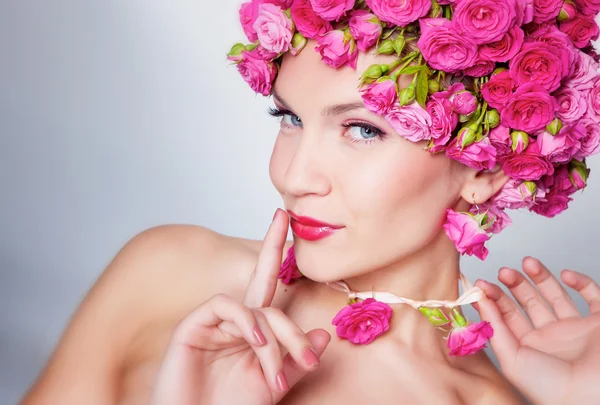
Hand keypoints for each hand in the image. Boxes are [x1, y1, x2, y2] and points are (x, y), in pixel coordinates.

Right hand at [150, 209, 330, 404]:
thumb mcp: (274, 384)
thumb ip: (297, 359)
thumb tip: (323, 332)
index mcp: (251, 328)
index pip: (266, 281)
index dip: (274, 248)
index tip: (284, 217)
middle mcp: (232, 320)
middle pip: (266, 295)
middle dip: (287, 309)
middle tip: (307, 360)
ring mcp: (211, 321)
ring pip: (253, 308)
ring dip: (273, 340)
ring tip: (276, 375)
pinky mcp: (191, 325)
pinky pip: (224, 306)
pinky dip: (245, 322)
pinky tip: (254, 343)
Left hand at [473, 257, 599, 404]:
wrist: (589, 395)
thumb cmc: (550, 387)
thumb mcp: (511, 358)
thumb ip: (495, 329)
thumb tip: (480, 301)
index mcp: (529, 347)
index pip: (508, 316)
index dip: (495, 299)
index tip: (482, 284)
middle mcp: (551, 337)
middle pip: (530, 302)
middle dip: (515, 284)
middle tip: (504, 271)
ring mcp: (574, 329)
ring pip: (556, 295)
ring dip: (541, 276)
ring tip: (527, 262)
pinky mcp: (598, 323)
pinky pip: (593, 296)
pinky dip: (581, 282)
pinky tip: (565, 275)